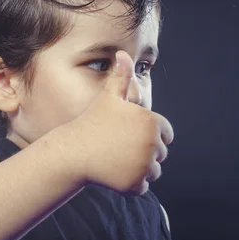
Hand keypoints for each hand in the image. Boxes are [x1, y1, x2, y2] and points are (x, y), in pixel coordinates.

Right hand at [60, 50, 173, 194]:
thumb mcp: (108, 98)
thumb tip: (123, 53)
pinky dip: (130, 182)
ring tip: (115, 157)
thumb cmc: (91, 122)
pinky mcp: (136, 184)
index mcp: (152, 122)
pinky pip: (142, 186)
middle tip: (117, 145)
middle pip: (160, 153)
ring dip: (138, 168)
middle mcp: (153, 145)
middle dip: (143, 151)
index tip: (126, 132)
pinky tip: (113, 171)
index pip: (166, 134)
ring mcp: (144, 166)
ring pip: (153, 171)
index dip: (146, 133)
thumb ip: (121, 77)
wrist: (73, 151)